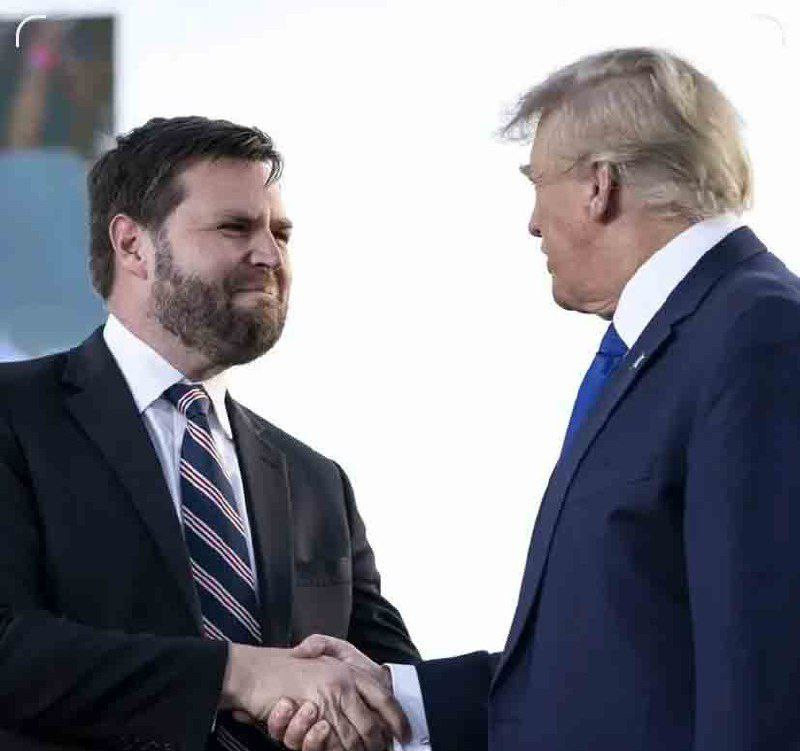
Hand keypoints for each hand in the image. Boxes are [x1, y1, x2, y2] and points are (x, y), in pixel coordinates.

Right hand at [219, 644, 408, 750]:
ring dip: (358, 750)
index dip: (396, 718)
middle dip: (378, 743)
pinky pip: (332, 742)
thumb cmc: (290, 665)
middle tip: (382, 750)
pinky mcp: (313, 715)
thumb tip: (373, 682)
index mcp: (349, 670)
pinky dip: (336, 750)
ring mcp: (328, 700)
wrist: (258, 671)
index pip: (383, 697)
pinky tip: (336, 746)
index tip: (405, 733)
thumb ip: (344, 667)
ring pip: (353, 738)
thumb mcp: (322, 655)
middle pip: (371, 724)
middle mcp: (343, 683)